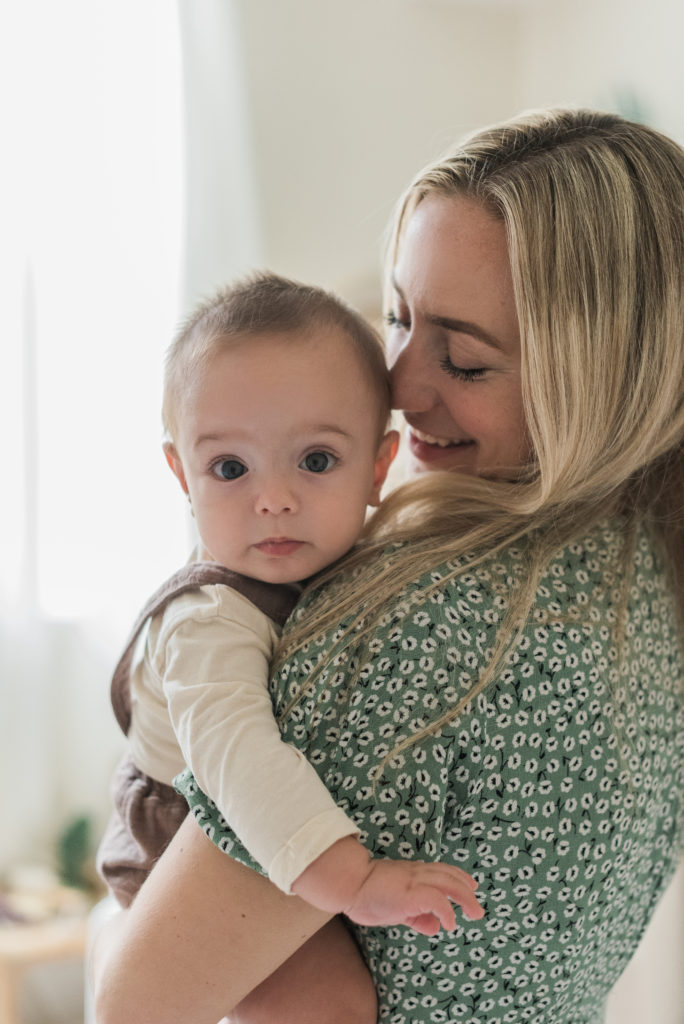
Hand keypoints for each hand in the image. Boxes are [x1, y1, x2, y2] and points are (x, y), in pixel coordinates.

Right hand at [343, 857, 483, 935]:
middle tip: (478, 909)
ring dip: (465, 898)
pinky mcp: (410, 893)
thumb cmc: (367, 894)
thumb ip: (416, 916)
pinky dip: (447, 910)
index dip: (458, 878)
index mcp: (412, 873)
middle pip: (449, 876)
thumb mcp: (397, 909)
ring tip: (474, 913)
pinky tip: (451, 923)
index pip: (441, 871)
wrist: (349, 882)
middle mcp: (417, 873)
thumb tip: (435, 926)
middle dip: (467, 891)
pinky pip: (436, 899)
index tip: (471, 886)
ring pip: (447, 883)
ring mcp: (414, 881)